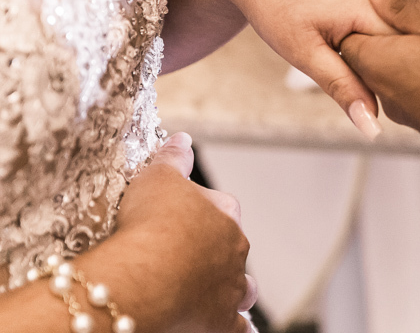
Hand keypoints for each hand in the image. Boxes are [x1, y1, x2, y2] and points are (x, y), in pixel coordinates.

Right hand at [112, 133, 254, 331]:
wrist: (145, 273)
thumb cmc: (150, 222)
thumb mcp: (157, 177)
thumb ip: (173, 157)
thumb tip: (183, 139)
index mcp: (226, 212)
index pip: (222, 206)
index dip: (200, 211)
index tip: (179, 216)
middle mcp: (236, 249)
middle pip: (231, 247)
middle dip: (214, 251)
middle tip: (183, 256)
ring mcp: (231, 287)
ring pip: (241, 287)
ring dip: (231, 287)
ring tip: (211, 290)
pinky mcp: (223, 322)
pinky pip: (239, 327)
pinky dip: (237, 326)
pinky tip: (233, 327)